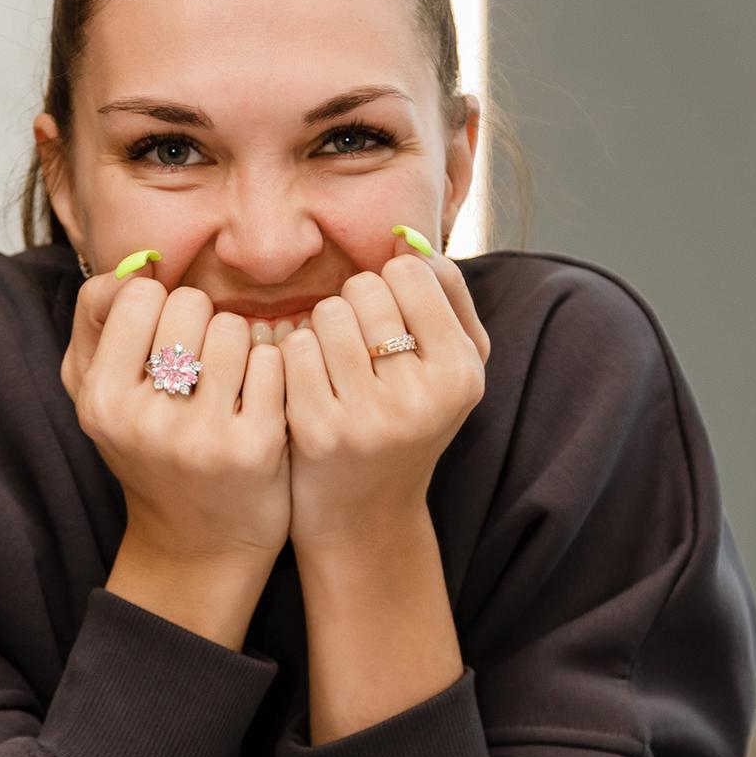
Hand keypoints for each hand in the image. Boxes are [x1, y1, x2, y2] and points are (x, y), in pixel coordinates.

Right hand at [62, 266, 290, 571]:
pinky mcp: (254, 448)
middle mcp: (143, 420)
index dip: (160, 306)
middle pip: (188, 305)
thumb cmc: (148, 450)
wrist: (198, 545)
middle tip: (202, 362)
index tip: (166, 337)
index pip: (139, 295)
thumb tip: (136, 267)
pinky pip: (273, 361)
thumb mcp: (99, 394)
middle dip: (202, 322)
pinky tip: (262, 398)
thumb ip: (96, 321)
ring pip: (234, 328)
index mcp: (99, 400)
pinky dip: (273, 370)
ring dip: (241, 344)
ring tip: (232, 379)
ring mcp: (200, 436)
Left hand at [279, 251, 488, 553]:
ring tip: (333, 364)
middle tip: (357, 348)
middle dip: (353, 306)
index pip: (410, 273)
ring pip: (327, 313)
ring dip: (320, 328)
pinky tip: (305, 383)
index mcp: (462, 373)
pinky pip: (294, 348)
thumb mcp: (451, 367)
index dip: (390, 284)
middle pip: (365, 288)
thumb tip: (407, 242)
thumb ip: (445, 295)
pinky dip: (293, 356)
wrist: (365, 514)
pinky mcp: (320, 431)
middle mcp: (423, 397)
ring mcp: (370, 417)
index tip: (389, 318)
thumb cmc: (407, 420)